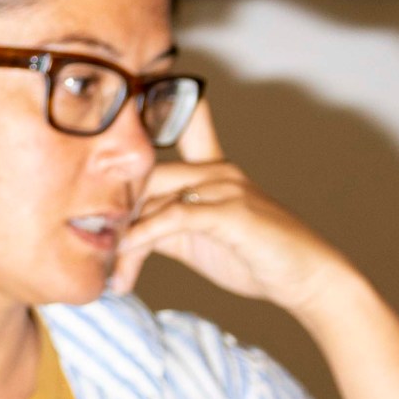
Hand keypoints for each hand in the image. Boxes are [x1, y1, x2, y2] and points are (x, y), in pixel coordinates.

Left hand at [108, 100, 356, 312]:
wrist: (308, 280)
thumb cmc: (252, 257)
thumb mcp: (194, 239)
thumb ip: (159, 227)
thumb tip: (116, 234)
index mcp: (208, 168)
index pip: (175, 126)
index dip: (142, 119)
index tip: (96, 142)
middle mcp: (215, 169)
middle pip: (142, 172)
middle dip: (110, 212)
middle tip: (90, 250)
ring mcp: (225, 186)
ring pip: (152, 195)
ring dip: (122, 233)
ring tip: (108, 268)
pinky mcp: (231, 211)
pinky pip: (173, 217)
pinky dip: (142, 236)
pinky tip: (124, 256)